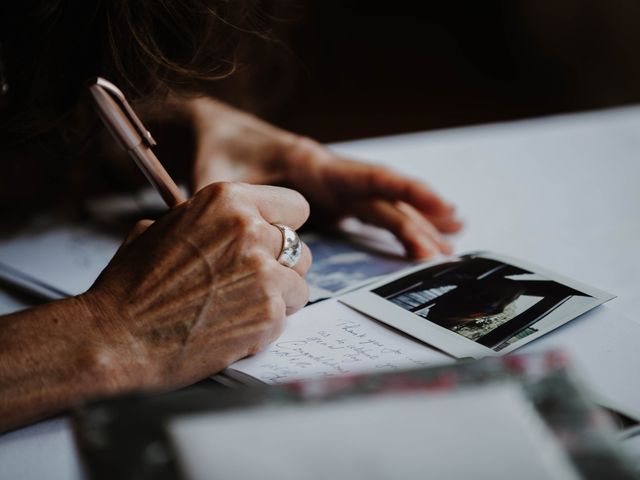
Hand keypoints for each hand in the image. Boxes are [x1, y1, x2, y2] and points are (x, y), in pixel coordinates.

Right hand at [81, 182, 311, 390]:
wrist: (116, 337)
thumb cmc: (132, 286)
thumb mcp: (164, 227)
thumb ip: (208, 221)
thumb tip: (229, 224)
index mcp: (227, 200)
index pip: (294, 207)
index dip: (282, 227)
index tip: (272, 243)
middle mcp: (251, 230)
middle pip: (300, 248)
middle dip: (280, 267)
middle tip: (249, 284)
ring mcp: (264, 273)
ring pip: (299, 285)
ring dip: (277, 299)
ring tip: (238, 308)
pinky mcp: (268, 313)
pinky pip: (286, 318)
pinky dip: (264, 327)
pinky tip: (231, 328)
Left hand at [186, 97, 461, 258]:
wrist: (211, 132)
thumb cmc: (215, 150)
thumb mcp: (212, 176)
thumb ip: (221, 205)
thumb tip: (218, 236)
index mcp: (310, 164)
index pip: (367, 177)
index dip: (405, 190)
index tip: (440, 204)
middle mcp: (328, 174)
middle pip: (381, 198)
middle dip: (417, 221)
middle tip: (447, 251)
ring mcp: (329, 187)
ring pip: (380, 206)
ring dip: (414, 224)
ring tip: (449, 246)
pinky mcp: (325, 199)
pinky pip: (365, 213)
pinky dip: (393, 225)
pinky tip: (415, 238)